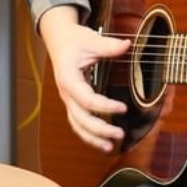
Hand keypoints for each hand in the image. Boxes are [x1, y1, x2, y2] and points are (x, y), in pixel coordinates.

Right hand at [39, 6, 130, 152]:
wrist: (58, 39)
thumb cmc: (74, 40)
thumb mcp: (91, 39)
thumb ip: (109, 46)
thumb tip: (128, 45)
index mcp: (69, 79)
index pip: (87, 99)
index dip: (104, 107)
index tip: (123, 108)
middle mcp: (66, 93)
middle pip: (80, 118)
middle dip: (99, 129)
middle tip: (120, 134)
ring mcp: (67, 99)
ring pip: (76, 125)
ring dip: (92, 138)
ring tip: (110, 148)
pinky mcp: (71, 102)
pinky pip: (78, 122)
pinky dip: (88, 134)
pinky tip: (102, 142)